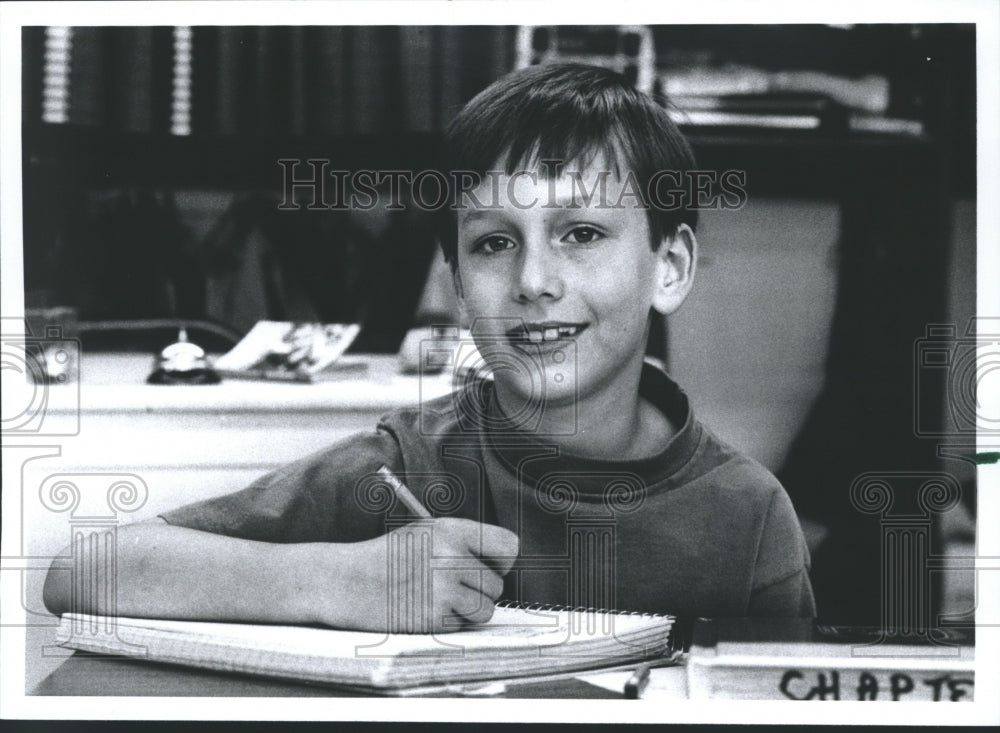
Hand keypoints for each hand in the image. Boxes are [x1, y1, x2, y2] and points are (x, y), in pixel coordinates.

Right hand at [316, 518, 518, 632]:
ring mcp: (443, 588)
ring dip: (469, 611)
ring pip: (486, 610)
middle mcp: (451, 557)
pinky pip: (463, 626)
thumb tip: (504, 563)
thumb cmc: (390, 556)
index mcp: (452, 530)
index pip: (509, 546)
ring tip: (440, 599)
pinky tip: (425, 609)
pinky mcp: (434, 617)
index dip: (502, 561)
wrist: (347, 581)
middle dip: (479, 591)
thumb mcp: (427, 532)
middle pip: (497, 585)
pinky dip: (450, 623)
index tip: (488, 566)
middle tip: (449, 587)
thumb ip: (465, 543)